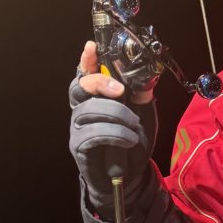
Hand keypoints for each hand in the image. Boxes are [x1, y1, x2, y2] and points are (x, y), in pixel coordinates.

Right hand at [69, 41, 156, 211]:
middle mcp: (82, 109)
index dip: (87, 60)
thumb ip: (141, 96)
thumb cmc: (133, 141)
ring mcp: (78, 128)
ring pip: (89, 110)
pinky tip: (128, 139)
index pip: (86, 74)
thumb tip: (144, 77)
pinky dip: (115, 134)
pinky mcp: (79, 147)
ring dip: (117, 116)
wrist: (130, 176)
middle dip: (100, 83)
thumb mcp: (144, 115)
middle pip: (79, 87)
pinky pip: (93, 134)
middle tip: (121, 91)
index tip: (92, 46)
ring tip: (133, 127)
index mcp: (96, 97)